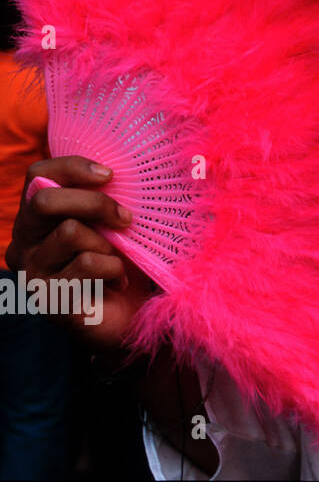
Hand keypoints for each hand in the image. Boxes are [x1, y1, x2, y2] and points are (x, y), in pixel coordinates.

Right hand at [6, 156, 153, 348]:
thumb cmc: (121, 260)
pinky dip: (114, 269)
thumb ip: (103, 197)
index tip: (110, 174)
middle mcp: (23, 242)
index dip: (71, 167)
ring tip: (117, 259)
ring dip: (108, 243)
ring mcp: (31, 272)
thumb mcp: (112, 222)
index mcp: (36, 218)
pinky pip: (87, 264)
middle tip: (125, 218)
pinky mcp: (48, 299)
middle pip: (45, 201)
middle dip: (95, 203)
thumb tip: (114, 171)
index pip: (37, 175)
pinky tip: (117, 282)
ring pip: (69, 232)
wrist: (131, 314)